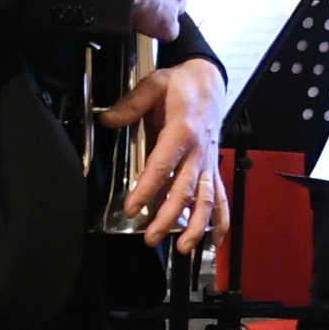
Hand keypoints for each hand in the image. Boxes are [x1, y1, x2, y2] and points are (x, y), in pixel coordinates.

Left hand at [102, 58, 230, 252]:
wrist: (209, 81)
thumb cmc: (181, 85)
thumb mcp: (154, 85)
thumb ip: (131, 104)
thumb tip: (107, 118)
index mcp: (181, 131)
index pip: (162, 166)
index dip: (147, 189)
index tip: (132, 208)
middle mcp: (197, 152)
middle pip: (184, 190)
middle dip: (168, 217)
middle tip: (150, 237)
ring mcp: (207, 162)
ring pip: (205, 199)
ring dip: (196, 225)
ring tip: (183, 248)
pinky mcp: (213, 167)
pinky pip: (220, 197)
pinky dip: (220, 220)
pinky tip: (214, 241)